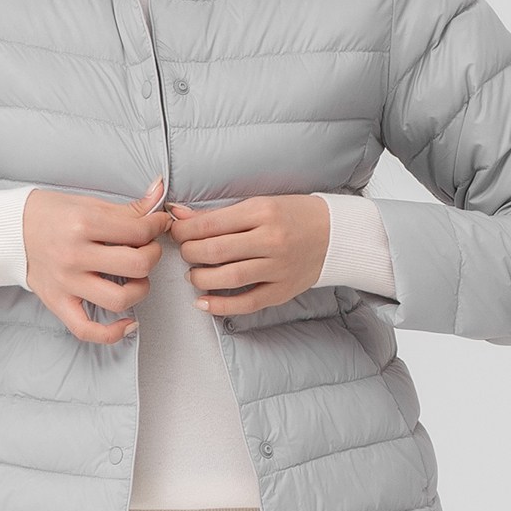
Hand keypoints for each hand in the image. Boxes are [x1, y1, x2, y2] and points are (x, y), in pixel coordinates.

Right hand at [23, 177, 168, 343]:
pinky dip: (113, 333)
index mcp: (82, 223)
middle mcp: (74, 255)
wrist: (10, 230)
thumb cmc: (51, 215)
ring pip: (119, 299)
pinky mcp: (58, 303)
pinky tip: (128, 322)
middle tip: (148, 250)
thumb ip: (127, 207)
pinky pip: (87, 330)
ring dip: (140, 290)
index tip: (157, 225)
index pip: (138, 231)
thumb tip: (160, 193)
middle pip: (136, 265)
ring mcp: (66, 283)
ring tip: (137, 279)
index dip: (156, 227)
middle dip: (152, 256)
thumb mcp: (88, 203)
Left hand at [162, 194, 329, 313]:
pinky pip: (246, 303)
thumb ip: (218, 214)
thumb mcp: (259, 204)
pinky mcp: (282, 290)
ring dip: (201, 278)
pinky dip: (220, 306)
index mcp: (262, 211)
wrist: (336, 234)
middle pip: (216, 251)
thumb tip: (178, 215)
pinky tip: (203, 302)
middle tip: (184, 253)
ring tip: (193, 275)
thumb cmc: (293, 215)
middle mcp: (270, 240)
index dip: (185, 231)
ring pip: (228, 278)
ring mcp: (278, 268)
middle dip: (190, 253)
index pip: (212, 224)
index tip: (175, 232)